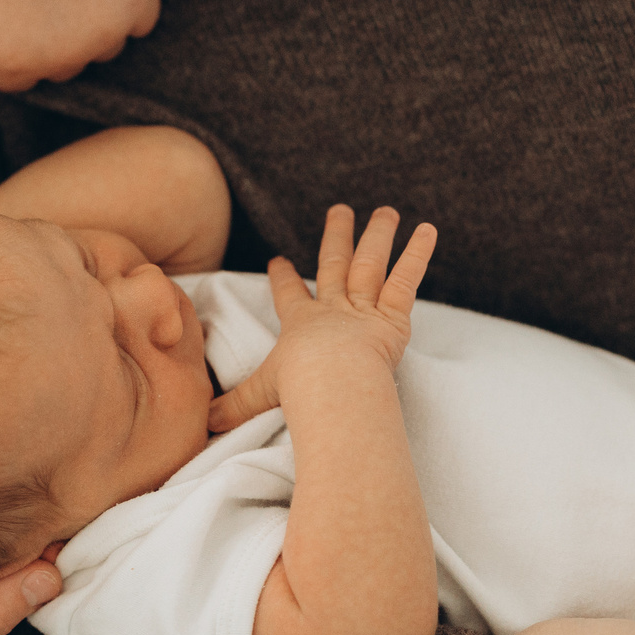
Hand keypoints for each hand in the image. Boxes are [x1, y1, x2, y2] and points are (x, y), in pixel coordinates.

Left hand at [0, 0, 159, 92]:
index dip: (8, 48)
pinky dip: (130, 9)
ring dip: (90, 28)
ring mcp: (104, 32)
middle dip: (49, 41)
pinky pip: (142, 21)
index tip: (10, 15)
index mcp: (15, 65)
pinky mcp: (136, 1)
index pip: (14, 79)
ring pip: (103, 48)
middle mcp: (64, 60)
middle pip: (61, 67)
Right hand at [210, 205, 436, 431]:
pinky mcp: (392, 317)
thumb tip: (205, 424)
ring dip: (378, 236)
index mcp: (300, 323)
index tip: (278, 260)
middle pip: (334, 264)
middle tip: (341, 210)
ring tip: (386, 211)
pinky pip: (406, 280)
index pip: (289, 295)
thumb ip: (234, 406)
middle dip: (337, 236)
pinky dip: (417, 255)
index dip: (283, 278)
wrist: (332, 384)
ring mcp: (363, 310)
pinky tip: (428, 230)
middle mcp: (332, 309)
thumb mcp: (259, 396)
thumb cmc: (298, 389)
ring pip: (370, 265)